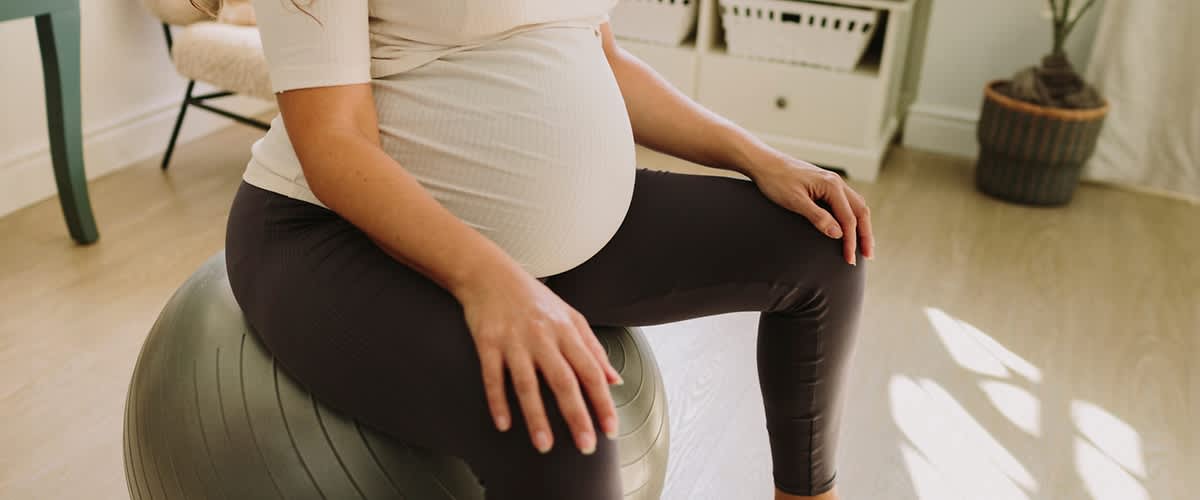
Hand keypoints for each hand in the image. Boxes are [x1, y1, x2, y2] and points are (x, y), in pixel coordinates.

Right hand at [455, 269, 622, 454]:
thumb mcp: (570, 316)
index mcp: (566, 331)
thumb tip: (615, 379)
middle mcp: (542, 337)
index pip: (591, 371)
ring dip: (536, 417)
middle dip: (576, 416)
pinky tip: (504, 425)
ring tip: (544, 446)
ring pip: (527, 384)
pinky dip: (498, 401)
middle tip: (586, 447)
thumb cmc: (533, 298)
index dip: (602, 401)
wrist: (490, 274)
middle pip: (563, 381)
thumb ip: (593, 348)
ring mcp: (514, 341)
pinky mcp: (487, 343)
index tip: (611, 429)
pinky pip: (493, 377)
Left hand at [748, 154, 874, 264]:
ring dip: (862, 226)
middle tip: (868, 256)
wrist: (765, 163)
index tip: (850, 259)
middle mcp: (837, 183)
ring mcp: (833, 183)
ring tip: (864, 245)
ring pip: (857, 206)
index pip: (848, 219)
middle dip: (865, 235)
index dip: (851, 241)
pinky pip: (847, 202)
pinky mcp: (826, 185)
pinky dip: (854, 216)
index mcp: (832, 186)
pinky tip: (851, 227)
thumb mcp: (795, 202)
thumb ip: (817, 217)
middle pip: (861, 211)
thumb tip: (838, 234)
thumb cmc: (776, 181)